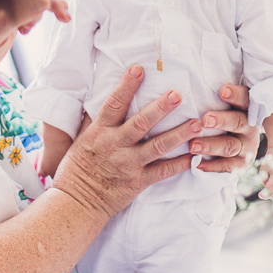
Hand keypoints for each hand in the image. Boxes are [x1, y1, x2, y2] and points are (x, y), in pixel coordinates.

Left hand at [0, 0, 66, 99]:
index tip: (35, 12)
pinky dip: (53, 8)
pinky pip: (40, 2)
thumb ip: (20, 12)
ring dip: (44, 8)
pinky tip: (63, 17)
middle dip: (39, 1)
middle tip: (26, 25)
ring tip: (26, 29)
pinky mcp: (15, 9)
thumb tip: (45, 0)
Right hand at [52, 66, 204, 217]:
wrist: (76, 204)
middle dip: (161, 108)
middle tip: (178, 94)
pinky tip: (194, 154)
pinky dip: (179, 164)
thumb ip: (94, 119)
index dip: (126, 86)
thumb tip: (101, 93)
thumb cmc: (78, 168)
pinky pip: (162, 171)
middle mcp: (114, 146)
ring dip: (179, 134)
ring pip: (157, 146)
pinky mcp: (137, 183)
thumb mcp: (81, 139)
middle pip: (141, 123)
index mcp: (99, 132)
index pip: (114, 104)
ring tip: (197, 122)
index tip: (138, 69)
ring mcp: (128, 165)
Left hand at [191, 84, 261, 172]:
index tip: (222, 90)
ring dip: (210, 145)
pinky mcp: (241, 164)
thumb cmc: (221, 116)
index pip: (245, 98)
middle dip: (221, 121)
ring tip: (193, 145)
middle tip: (205, 120)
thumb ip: (213, 96)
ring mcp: (247, 147)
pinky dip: (212, 166)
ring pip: (230, 146)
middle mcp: (250, 127)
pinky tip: (197, 164)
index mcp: (247, 108)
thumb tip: (188, 81)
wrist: (239, 145)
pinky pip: (227, 166)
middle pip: (238, 122)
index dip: (235, 94)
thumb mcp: (223, 105)